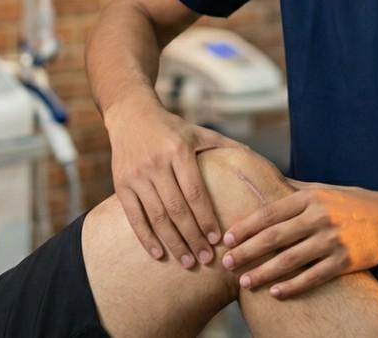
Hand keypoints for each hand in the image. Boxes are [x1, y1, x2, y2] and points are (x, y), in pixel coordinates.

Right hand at [105, 96, 246, 268]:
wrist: (130, 115)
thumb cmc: (171, 128)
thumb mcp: (198, 132)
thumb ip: (224, 146)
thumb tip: (256, 160)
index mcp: (179, 150)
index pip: (195, 192)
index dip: (206, 218)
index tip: (218, 240)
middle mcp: (157, 163)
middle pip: (177, 209)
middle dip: (193, 237)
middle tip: (205, 259)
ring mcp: (137, 175)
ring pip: (157, 216)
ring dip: (173, 242)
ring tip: (187, 262)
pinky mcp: (121, 184)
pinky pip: (134, 216)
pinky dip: (146, 238)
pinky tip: (159, 254)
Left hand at [221, 182, 377, 298]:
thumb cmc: (352, 203)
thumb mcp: (323, 189)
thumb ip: (293, 189)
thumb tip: (262, 181)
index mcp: (310, 197)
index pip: (270, 212)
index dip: (246, 227)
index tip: (226, 239)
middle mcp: (320, 216)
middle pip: (275, 236)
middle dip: (247, 251)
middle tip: (227, 262)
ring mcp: (333, 240)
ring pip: (290, 259)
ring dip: (264, 272)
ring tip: (244, 282)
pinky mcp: (345, 260)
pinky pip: (313, 276)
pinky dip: (293, 286)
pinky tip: (276, 293)